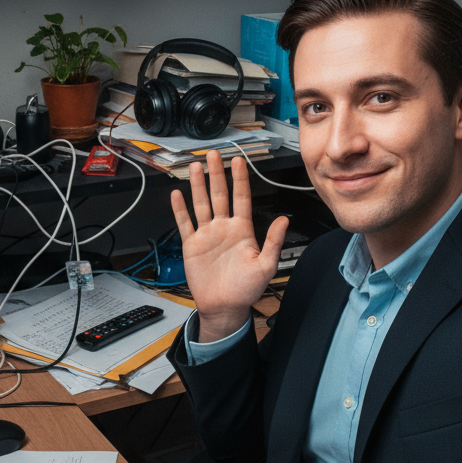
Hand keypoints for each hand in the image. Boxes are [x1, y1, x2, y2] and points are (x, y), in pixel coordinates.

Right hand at [170, 150, 288, 343]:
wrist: (224, 307)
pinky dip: (180, 210)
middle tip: (213, 155)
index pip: (241, 198)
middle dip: (216, 174)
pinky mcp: (192, 245)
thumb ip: (274, 241)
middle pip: (219, 194)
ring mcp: (207, 235)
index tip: (239, 161)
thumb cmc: (246, 290)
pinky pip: (185, 223)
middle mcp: (224, 228)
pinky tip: (176, 195)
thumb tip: (284, 220)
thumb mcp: (266, 265)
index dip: (240, 179)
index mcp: (243, 230)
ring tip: (194, 167)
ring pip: (201, 204)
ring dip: (197, 185)